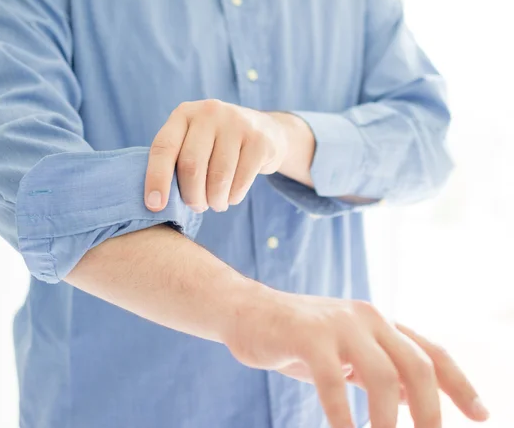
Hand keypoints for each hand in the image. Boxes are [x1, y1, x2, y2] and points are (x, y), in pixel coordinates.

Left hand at [144, 99, 287, 212]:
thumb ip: (174, 161)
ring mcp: (237, 123)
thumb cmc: (216, 145)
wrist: (265, 130)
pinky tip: (232, 196)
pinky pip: (241, 181)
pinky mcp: (260, 140)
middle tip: (197, 207)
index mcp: (184, 113)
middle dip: (192, 196)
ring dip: (215, 200)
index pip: (163, 147)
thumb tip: (157, 202)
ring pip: (218, 177)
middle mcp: (209, 112)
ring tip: (216, 204)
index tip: (155, 206)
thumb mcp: (192, 141)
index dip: (156, 178)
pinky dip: (233, 197)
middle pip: (191, 166)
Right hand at [223, 285, 488, 427]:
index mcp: (379, 322)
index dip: (460, 384)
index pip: (430, 352)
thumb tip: (415, 407)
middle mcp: (366, 317)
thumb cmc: (299, 340)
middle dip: (431, 413)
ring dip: (390, 424)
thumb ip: (377, 372)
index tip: (481, 415)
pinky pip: (332, 383)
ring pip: (384, 377)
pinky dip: (344, 419)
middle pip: (417, 366)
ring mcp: (338, 324)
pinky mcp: (307, 335)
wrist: (247, 311)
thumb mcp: (345, 355)